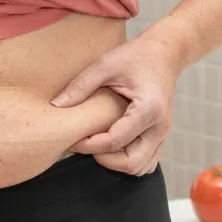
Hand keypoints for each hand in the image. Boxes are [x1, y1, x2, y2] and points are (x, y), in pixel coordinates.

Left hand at [51, 38, 179, 175]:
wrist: (164, 54)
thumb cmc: (136, 56)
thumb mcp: (105, 64)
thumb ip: (81, 85)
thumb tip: (57, 105)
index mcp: (148, 109)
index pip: (115, 141)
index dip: (89, 145)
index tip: (74, 139)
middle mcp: (160, 126)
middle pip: (131, 163)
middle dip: (105, 160)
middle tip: (87, 145)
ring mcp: (164, 133)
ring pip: (141, 167)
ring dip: (118, 163)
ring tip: (100, 144)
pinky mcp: (162, 135)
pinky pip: (147, 161)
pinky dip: (129, 160)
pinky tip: (114, 144)